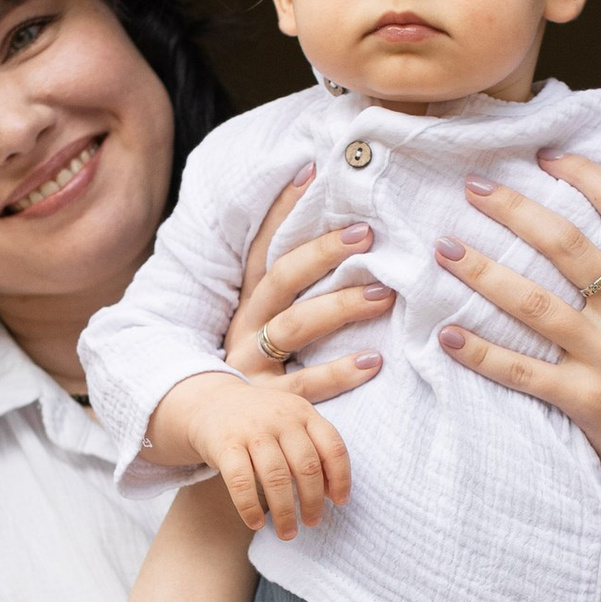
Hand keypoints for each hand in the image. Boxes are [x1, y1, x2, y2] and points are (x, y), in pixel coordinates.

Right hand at [153, 367, 353, 538]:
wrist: (212, 402)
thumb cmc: (262, 423)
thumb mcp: (292, 423)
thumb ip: (316, 450)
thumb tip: (334, 494)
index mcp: (304, 413)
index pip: (333, 447)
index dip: (341, 478)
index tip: (340, 503)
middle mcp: (281, 419)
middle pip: (306, 466)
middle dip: (313, 501)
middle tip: (312, 522)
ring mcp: (252, 431)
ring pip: (276, 477)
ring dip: (285, 511)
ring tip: (288, 533)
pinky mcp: (225, 444)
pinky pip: (240, 482)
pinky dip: (249, 507)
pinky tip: (256, 523)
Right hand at [226, 166, 393, 397]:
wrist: (217, 430)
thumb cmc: (261, 367)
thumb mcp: (267, 325)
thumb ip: (296, 289)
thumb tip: (344, 233)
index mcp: (249, 302)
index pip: (265, 245)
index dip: (284, 208)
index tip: (314, 171)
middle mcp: (247, 326)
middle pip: (283, 280)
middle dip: (322, 253)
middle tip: (367, 234)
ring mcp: (253, 364)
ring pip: (295, 327)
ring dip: (340, 307)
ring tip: (382, 293)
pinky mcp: (269, 402)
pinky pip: (306, 385)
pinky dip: (340, 372)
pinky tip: (374, 360)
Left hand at [431, 151, 600, 586]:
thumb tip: (589, 253)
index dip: (588, 177)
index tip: (548, 156)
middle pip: (567, 245)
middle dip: (515, 210)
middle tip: (473, 187)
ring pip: (534, 302)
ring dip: (483, 271)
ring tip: (444, 249)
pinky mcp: (586, 402)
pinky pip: (522, 371)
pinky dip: (481, 353)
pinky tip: (448, 336)